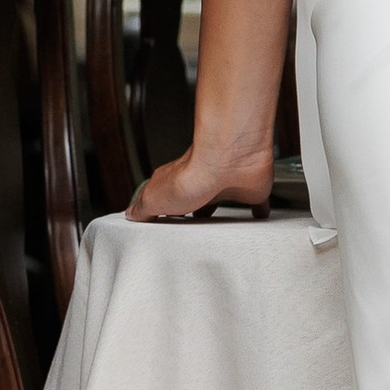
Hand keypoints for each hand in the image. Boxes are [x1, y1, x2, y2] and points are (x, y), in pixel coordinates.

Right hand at [127, 138, 275, 220]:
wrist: (228, 159)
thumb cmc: (192, 175)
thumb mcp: (154, 198)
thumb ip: (143, 208)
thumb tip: (132, 214)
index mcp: (177, 184)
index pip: (166, 198)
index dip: (162, 208)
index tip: (159, 220)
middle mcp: (202, 183)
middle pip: (195, 200)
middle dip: (193, 214)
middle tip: (192, 229)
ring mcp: (226, 185)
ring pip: (223, 201)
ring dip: (222, 214)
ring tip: (220, 229)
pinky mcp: (249, 190)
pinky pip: (257, 204)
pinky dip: (257, 212)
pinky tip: (257, 219)